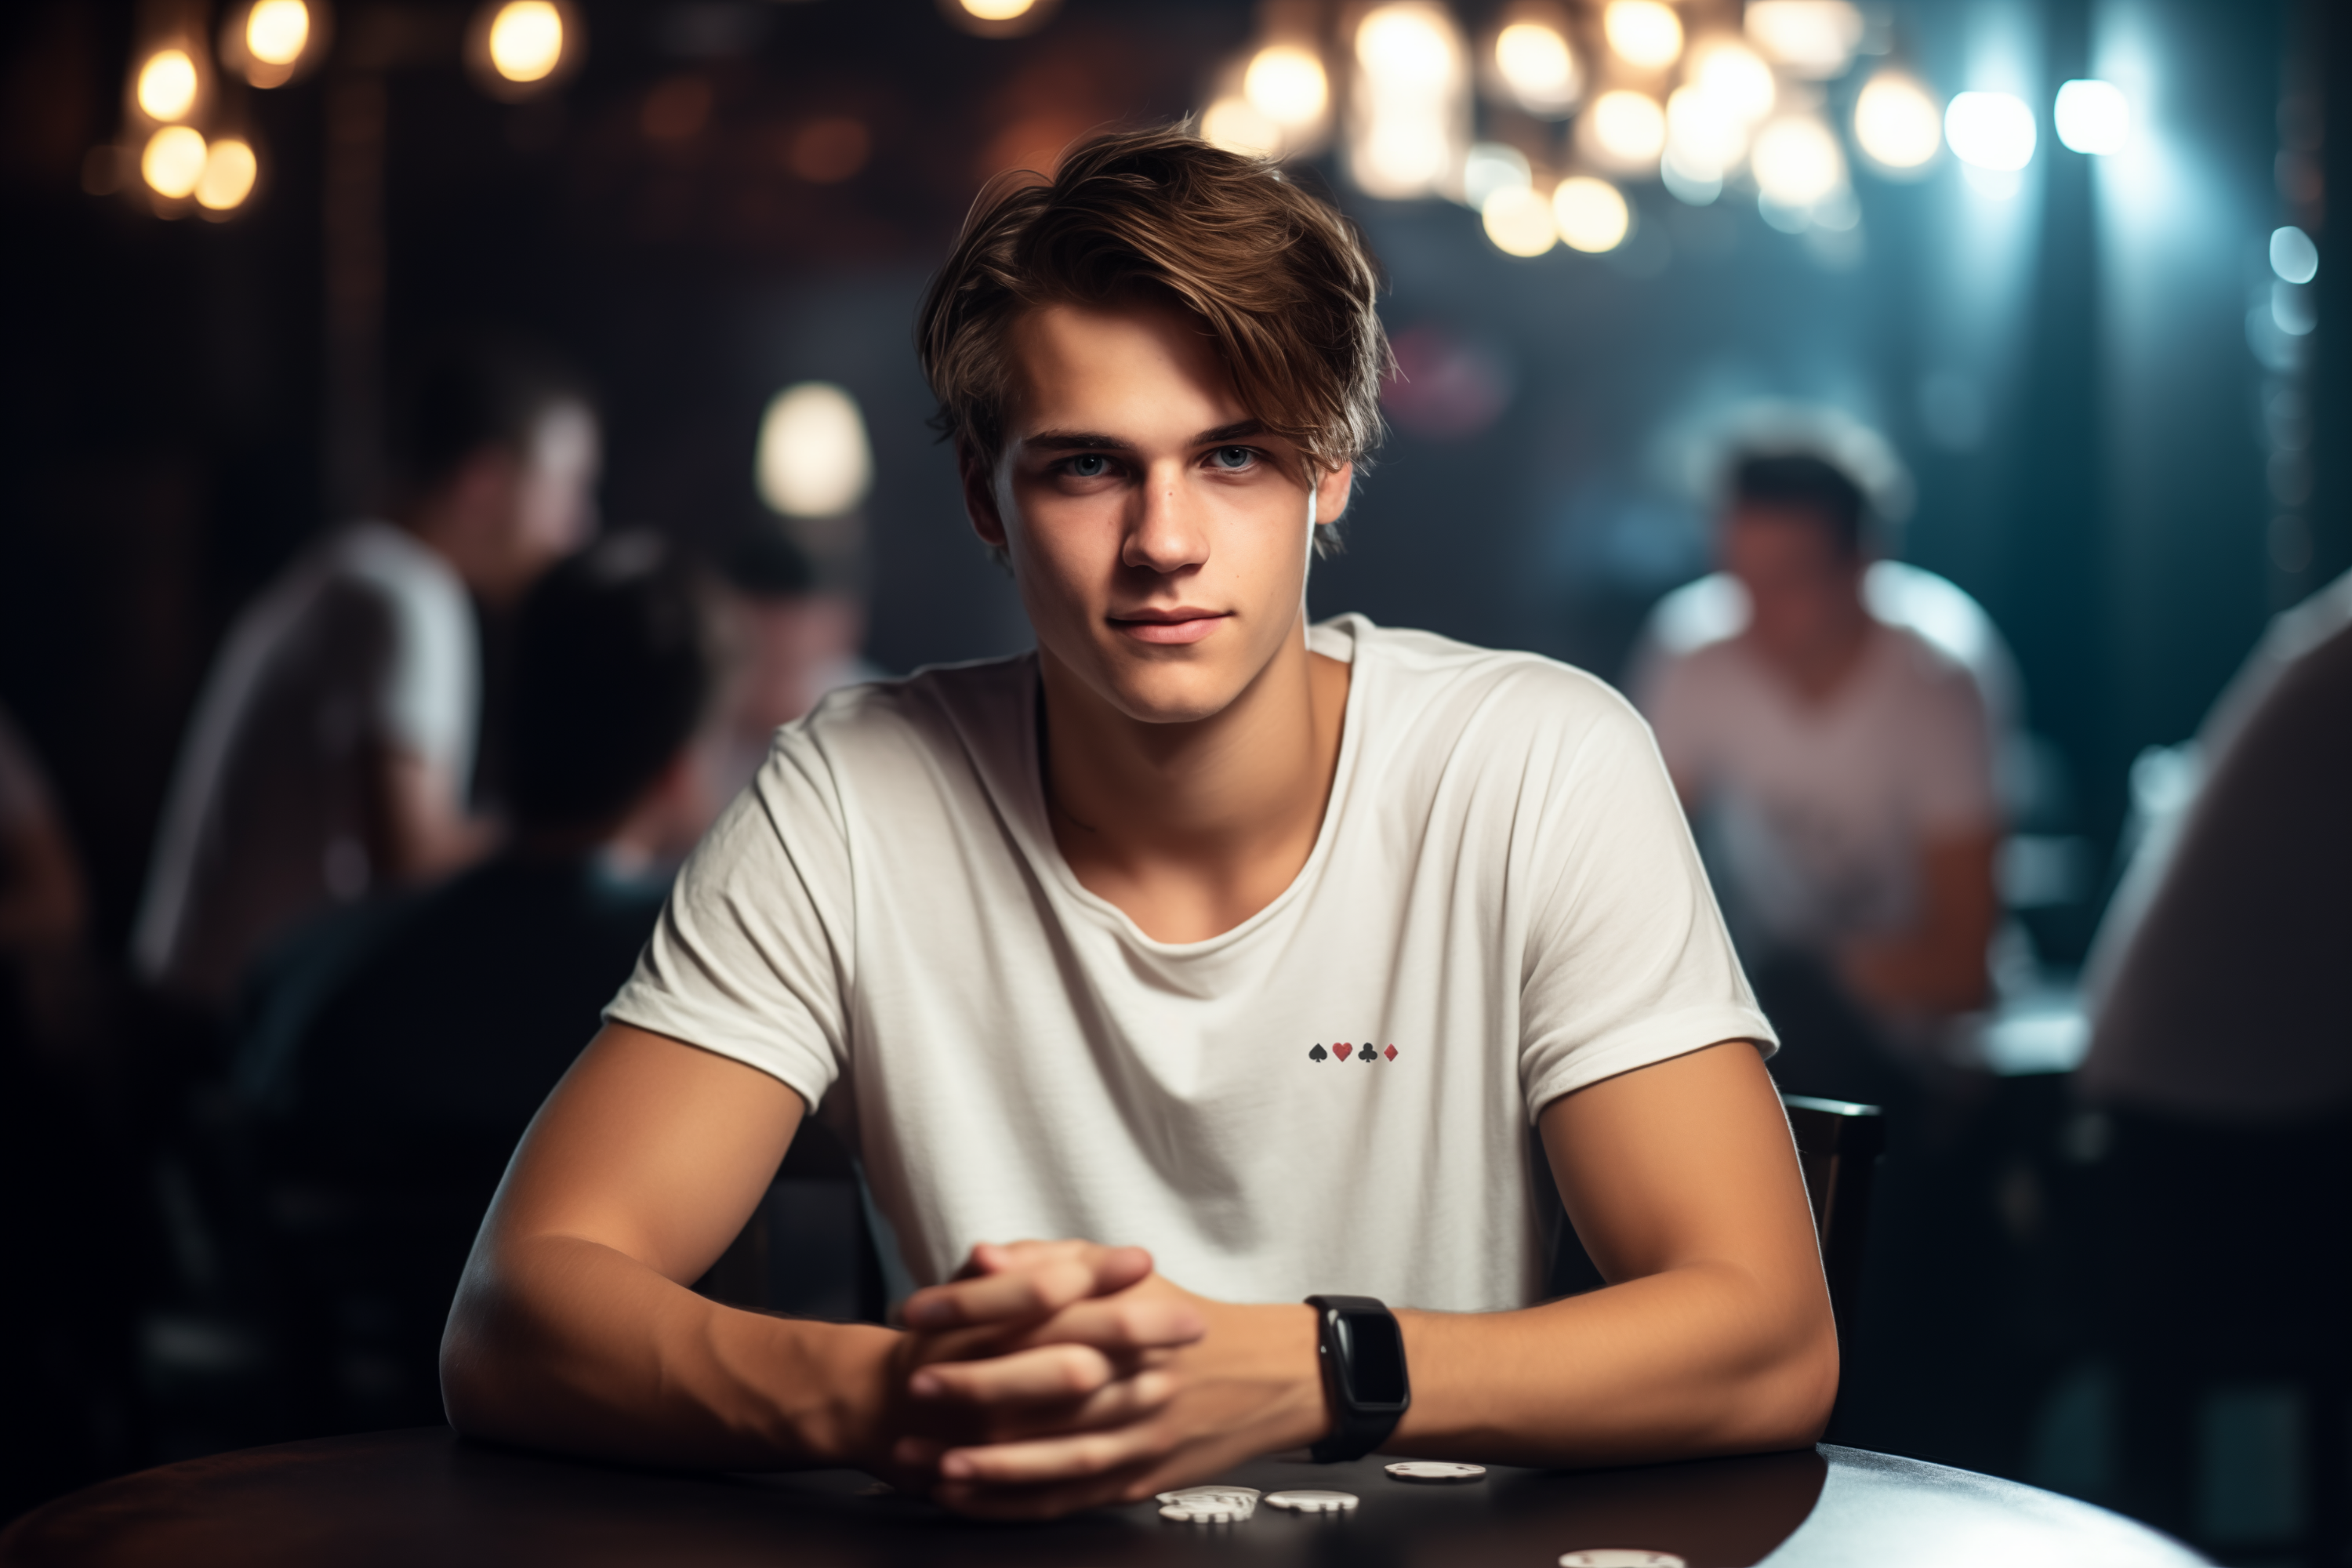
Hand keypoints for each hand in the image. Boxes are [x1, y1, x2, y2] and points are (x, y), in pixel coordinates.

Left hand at [860, 1241, 1201, 1493]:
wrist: (1263, 1376)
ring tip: (932, 1465)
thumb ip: (1047, 1262)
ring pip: (1064, 1452)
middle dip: (980, 1385)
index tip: (918, 1310)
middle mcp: (1140, 1373)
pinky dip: (1016, 1503)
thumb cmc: (1173, 1318)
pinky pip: (1073, 1496)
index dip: (975, 1306)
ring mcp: (1144, 1431)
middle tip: (917, 1387)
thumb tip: (980, 1258)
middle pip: (1055, 1379)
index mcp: (1129, 1312)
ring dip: (993, 1464)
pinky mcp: (1142, 1478)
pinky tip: (967, 1499)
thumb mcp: (1121, 1273)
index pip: (1042, 1303)